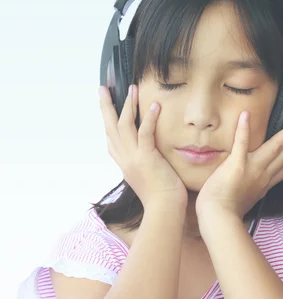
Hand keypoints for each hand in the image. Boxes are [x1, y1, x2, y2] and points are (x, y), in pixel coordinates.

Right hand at [98, 85, 187, 208]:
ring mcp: (133, 158)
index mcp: (123, 163)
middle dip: (106, 106)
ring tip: (133, 88)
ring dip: (128, 105)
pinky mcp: (146, 158)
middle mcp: (124, 159)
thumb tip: (147, 155)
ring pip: (124, 126)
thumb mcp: (146, 176)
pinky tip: (155, 105)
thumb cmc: (161, 196)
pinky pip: (145, 133)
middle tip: (103, 89)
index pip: (110, 139)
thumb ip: (142, 163)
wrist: (164, 209)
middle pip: (110, 127)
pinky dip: (149, 118)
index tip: (107, 106)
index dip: (107, 121)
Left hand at [195, 112, 282, 219]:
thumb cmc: (225, 214)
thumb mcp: (244, 205)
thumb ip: (249, 194)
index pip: (282, 171)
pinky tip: (246, 114)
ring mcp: (251, 168)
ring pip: (274, 147)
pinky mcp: (236, 164)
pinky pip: (241, 142)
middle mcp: (262, 175)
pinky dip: (244, 128)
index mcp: (263, 186)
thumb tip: (249, 192)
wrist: (218, 217)